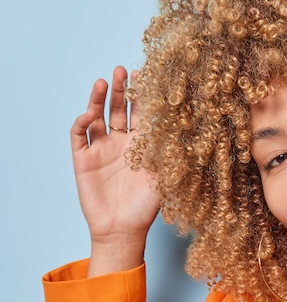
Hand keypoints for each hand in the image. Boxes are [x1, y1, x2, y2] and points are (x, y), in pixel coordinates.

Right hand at [71, 67, 160, 273]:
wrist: (122, 230)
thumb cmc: (145, 208)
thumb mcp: (165, 178)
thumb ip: (174, 154)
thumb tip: (192, 131)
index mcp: (141, 145)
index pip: (141, 114)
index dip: (142, 96)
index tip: (146, 76)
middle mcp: (120, 143)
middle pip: (118, 109)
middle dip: (120, 89)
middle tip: (122, 70)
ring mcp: (100, 149)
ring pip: (97, 116)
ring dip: (98, 99)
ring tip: (103, 82)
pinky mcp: (82, 159)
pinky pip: (78, 136)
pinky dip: (81, 123)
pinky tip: (89, 115)